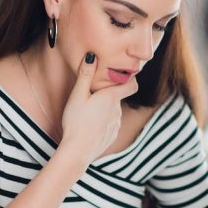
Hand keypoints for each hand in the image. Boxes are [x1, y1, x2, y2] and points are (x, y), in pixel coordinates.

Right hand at [60, 52, 137, 166]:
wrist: (78, 151)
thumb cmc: (76, 121)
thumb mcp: (77, 96)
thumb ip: (85, 75)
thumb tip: (92, 56)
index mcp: (111, 98)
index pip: (132, 85)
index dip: (129, 80)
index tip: (118, 77)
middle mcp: (118, 110)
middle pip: (118, 98)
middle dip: (108, 95)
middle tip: (91, 96)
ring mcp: (116, 124)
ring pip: (114, 111)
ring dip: (105, 109)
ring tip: (87, 113)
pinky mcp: (112, 135)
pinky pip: (110, 124)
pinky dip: (103, 122)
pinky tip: (90, 126)